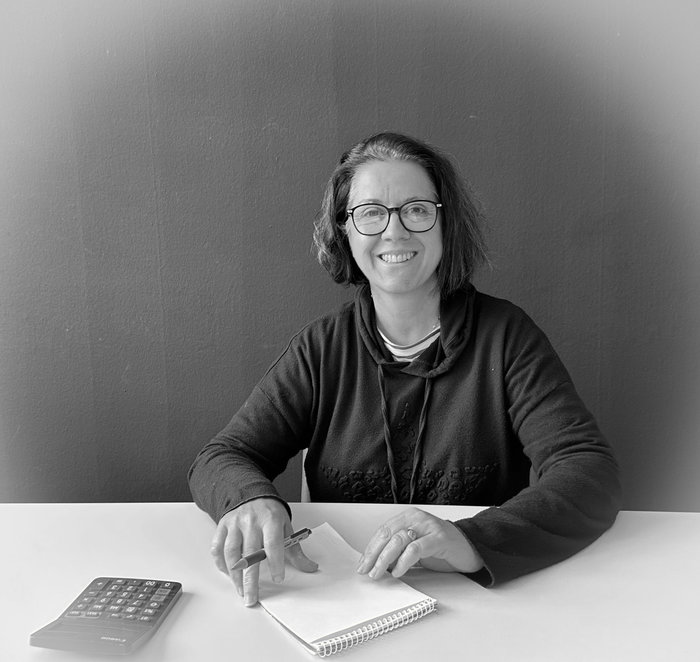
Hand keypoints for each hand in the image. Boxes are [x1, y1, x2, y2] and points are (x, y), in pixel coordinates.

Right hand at [210, 497, 317, 606]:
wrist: (252, 493)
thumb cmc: (270, 512)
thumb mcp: (286, 526)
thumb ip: (296, 550)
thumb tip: (311, 568)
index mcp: (270, 520)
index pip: (273, 543)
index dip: (275, 562)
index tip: (278, 578)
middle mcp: (251, 521)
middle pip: (250, 553)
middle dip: (250, 579)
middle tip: (252, 598)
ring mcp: (235, 523)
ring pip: (231, 552)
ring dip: (235, 575)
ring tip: (240, 590)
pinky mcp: (223, 525)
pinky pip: (217, 547)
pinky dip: (221, 563)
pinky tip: (228, 573)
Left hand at [357, 507, 483, 578]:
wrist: (470, 548)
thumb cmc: (441, 549)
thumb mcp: (415, 548)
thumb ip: (398, 552)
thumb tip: (376, 564)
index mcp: (408, 517)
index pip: (383, 530)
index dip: (370, 548)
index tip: (362, 563)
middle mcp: (416, 518)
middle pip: (388, 534)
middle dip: (374, 554)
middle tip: (367, 570)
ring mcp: (428, 526)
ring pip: (398, 540)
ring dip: (385, 559)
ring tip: (379, 573)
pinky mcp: (439, 538)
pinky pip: (416, 549)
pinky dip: (403, 561)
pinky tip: (397, 572)